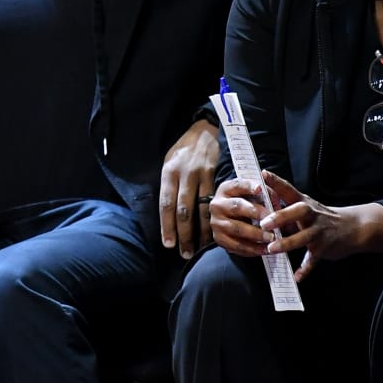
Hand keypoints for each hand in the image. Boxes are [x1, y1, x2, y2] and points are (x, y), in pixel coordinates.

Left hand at [158, 120, 218, 257]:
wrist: (205, 129)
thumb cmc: (184, 149)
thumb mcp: (170, 161)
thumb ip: (169, 183)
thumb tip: (167, 208)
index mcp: (168, 172)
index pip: (165, 204)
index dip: (166, 225)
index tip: (168, 244)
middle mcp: (183, 175)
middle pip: (182, 210)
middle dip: (183, 234)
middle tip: (184, 253)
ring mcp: (201, 175)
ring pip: (200, 208)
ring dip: (201, 231)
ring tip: (200, 247)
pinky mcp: (217, 175)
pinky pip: (216, 201)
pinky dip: (215, 217)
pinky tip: (217, 230)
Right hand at [210, 175, 270, 257]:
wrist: (234, 221)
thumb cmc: (249, 205)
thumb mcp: (253, 195)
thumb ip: (265, 193)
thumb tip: (273, 197)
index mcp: (226, 190)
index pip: (238, 185)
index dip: (249, 186)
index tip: (261, 189)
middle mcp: (217, 204)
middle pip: (237, 206)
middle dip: (255, 213)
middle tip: (271, 219)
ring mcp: (216, 222)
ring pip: (237, 228)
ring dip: (256, 234)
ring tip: (272, 237)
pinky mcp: (219, 238)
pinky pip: (237, 245)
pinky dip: (253, 248)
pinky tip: (266, 249)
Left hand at [259, 169, 370, 280]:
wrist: (352, 228)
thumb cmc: (317, 217)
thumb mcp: (303, 208)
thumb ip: (282, 208)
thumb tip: (254, 208)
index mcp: (302, 202)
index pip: (288, 189)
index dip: (276, 181)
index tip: (263, 174)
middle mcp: (311, 215)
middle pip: (298, 211)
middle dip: (281, 216)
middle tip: (264, 223)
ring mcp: (319, 231)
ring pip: (304, 237)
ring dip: (288, 243)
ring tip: (272, 249)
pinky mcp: (324, 247)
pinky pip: (313, 259)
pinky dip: (305, 268)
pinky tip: (296, 276)